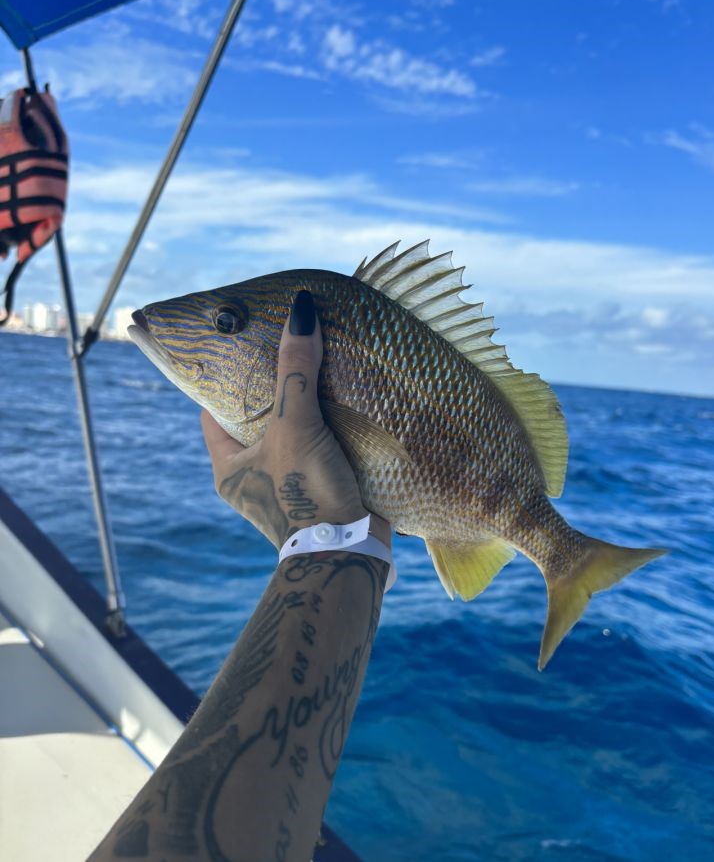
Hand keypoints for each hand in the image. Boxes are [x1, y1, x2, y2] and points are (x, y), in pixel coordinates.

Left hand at [201, 289, 390, 550]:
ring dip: (309, 407)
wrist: (351, 553)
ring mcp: (289, 485)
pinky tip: (349, 399)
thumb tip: (300, 309)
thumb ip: (295, 371)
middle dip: (276, 389)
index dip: (226, 382)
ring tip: (322, 366)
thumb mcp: (295, 427)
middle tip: (290, 349)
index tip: (245, 350)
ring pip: (294, 433)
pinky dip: (333, 426)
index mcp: (228, 467)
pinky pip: (323, 448)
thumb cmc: (306, 493)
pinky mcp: (322, 489)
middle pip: (258, 420)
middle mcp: (254, 477)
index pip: (214, 413)